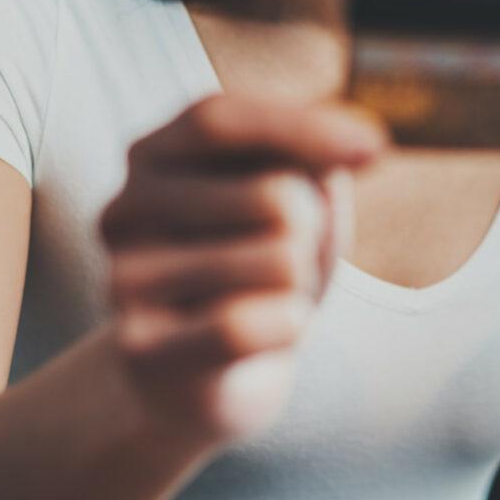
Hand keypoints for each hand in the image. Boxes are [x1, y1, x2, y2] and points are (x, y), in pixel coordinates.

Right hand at [97, 94, 385, 444]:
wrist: (204, 380)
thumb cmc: (255, 272)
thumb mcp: (293, 202)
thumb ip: (314, 161)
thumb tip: (358, 145)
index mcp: (151, 156)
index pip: (220, 119)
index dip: (300, 126)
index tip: (376, 148)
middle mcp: (123, 210)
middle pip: (274, 195)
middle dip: (311, 235)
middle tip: (284, 266)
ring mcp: (123, 280)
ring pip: (279, 261)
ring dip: (299, 287)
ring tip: (266, 302)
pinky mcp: (139, 348)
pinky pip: (249, 324)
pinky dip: (288, 330)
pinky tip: (262, 341)